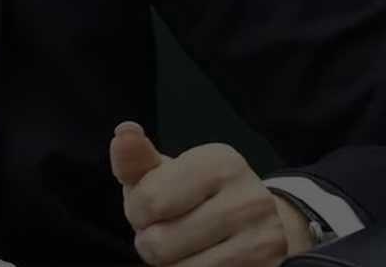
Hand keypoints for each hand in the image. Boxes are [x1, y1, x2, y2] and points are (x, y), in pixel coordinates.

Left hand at [109, 121, 313, 266]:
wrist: (258, 224)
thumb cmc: (195, 194)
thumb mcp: (166, 172)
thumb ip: (137, 160)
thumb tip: (124, 132)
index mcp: (220, 162)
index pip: (148, 201)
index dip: (137, 212)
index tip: (153, 206)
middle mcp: (248, 199)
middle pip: (158, 243)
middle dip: (151, 241)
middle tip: (170, 229)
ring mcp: (260, 241)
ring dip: (170, 263)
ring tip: (186, 246)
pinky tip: (203, 259)